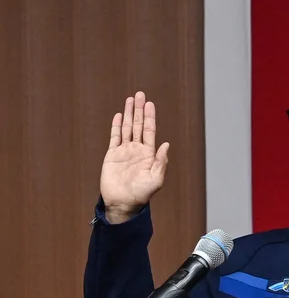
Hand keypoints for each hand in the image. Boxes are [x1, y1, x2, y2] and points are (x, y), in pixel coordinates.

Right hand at [100, 92, 168, 222]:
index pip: (149, 131)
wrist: (123, 203)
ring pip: (126, 128)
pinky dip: (116, 126)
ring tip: (130, 99)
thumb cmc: (141, 194)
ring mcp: (124, 151)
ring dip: (128, 114)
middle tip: (140, 94)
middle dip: (139, 110)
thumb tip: (166, 144)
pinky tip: (118, 115)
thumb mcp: (156, 179)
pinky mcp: (112, 155)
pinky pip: (114, 137)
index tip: (150, 104)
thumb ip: (161, 161)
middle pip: (138, 125)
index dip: (150, 117)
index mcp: (148, 154)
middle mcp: (137, 150)